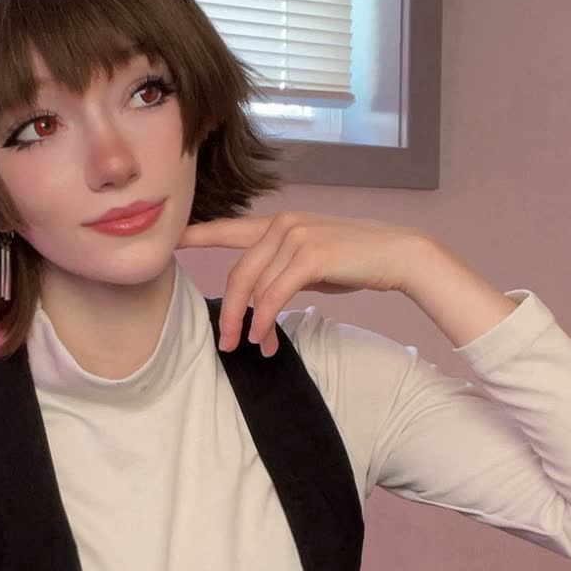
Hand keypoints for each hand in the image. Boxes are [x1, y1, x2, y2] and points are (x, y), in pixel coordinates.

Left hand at [178, 210, 430, 355]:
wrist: (399, 254)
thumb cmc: (356, 261)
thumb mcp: (311, 261)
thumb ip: (282, 270)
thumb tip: (262, 299)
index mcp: (280, 223)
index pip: (230, 229)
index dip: (198, 235)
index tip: (172, 241)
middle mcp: (283, 225)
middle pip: (239, 273)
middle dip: (229, 311)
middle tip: (226, 342)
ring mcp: (296, 237)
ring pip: (255, 287)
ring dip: (250, 323)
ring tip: (251, 347)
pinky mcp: (310, 256)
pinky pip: (274, 294)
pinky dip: (265, 319)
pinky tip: (264, 338)